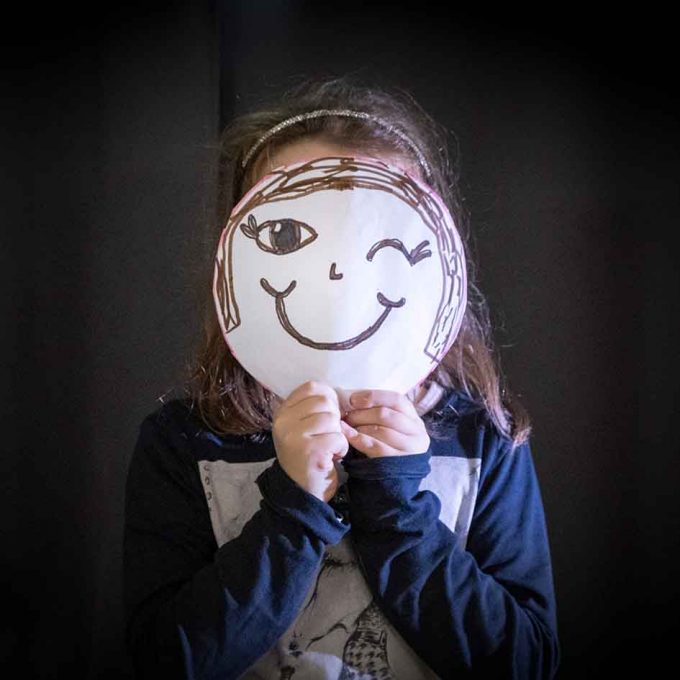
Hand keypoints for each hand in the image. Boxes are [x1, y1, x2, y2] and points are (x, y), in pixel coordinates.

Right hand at [272, 380, 348, 502]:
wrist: (301, 492)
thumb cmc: (307, 456)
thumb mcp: (301, 427)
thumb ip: (312, 407)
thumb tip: (336, 392)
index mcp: (282, 412)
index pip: (311, 387)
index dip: (328, 397)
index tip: (328, 414)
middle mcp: (283, 422)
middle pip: (324, 401)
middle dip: (334, 418)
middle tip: (328, 435)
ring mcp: (294, 437)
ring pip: (332, 419)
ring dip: (338, 435)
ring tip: (328, 447)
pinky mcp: (310, 451)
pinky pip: (338, 438)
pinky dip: (341, 449)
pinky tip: (331, 457)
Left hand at [339, 389, 429, 457]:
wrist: (396, 482)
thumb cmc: (389, 448)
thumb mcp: (392, 429)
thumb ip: (379, 413)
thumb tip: (353, 400)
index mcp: (415, 419)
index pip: (396, 400)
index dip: (374, 397)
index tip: (353, 399)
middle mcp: (417, 433)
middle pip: (386, 415)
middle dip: (362, 413)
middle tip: (346, 415)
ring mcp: (410, 449)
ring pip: (380, 430)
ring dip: (358, 425)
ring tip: (345, 425)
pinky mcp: (397, 463)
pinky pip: (374, 446)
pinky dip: (357, 438)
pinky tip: (346, 434)